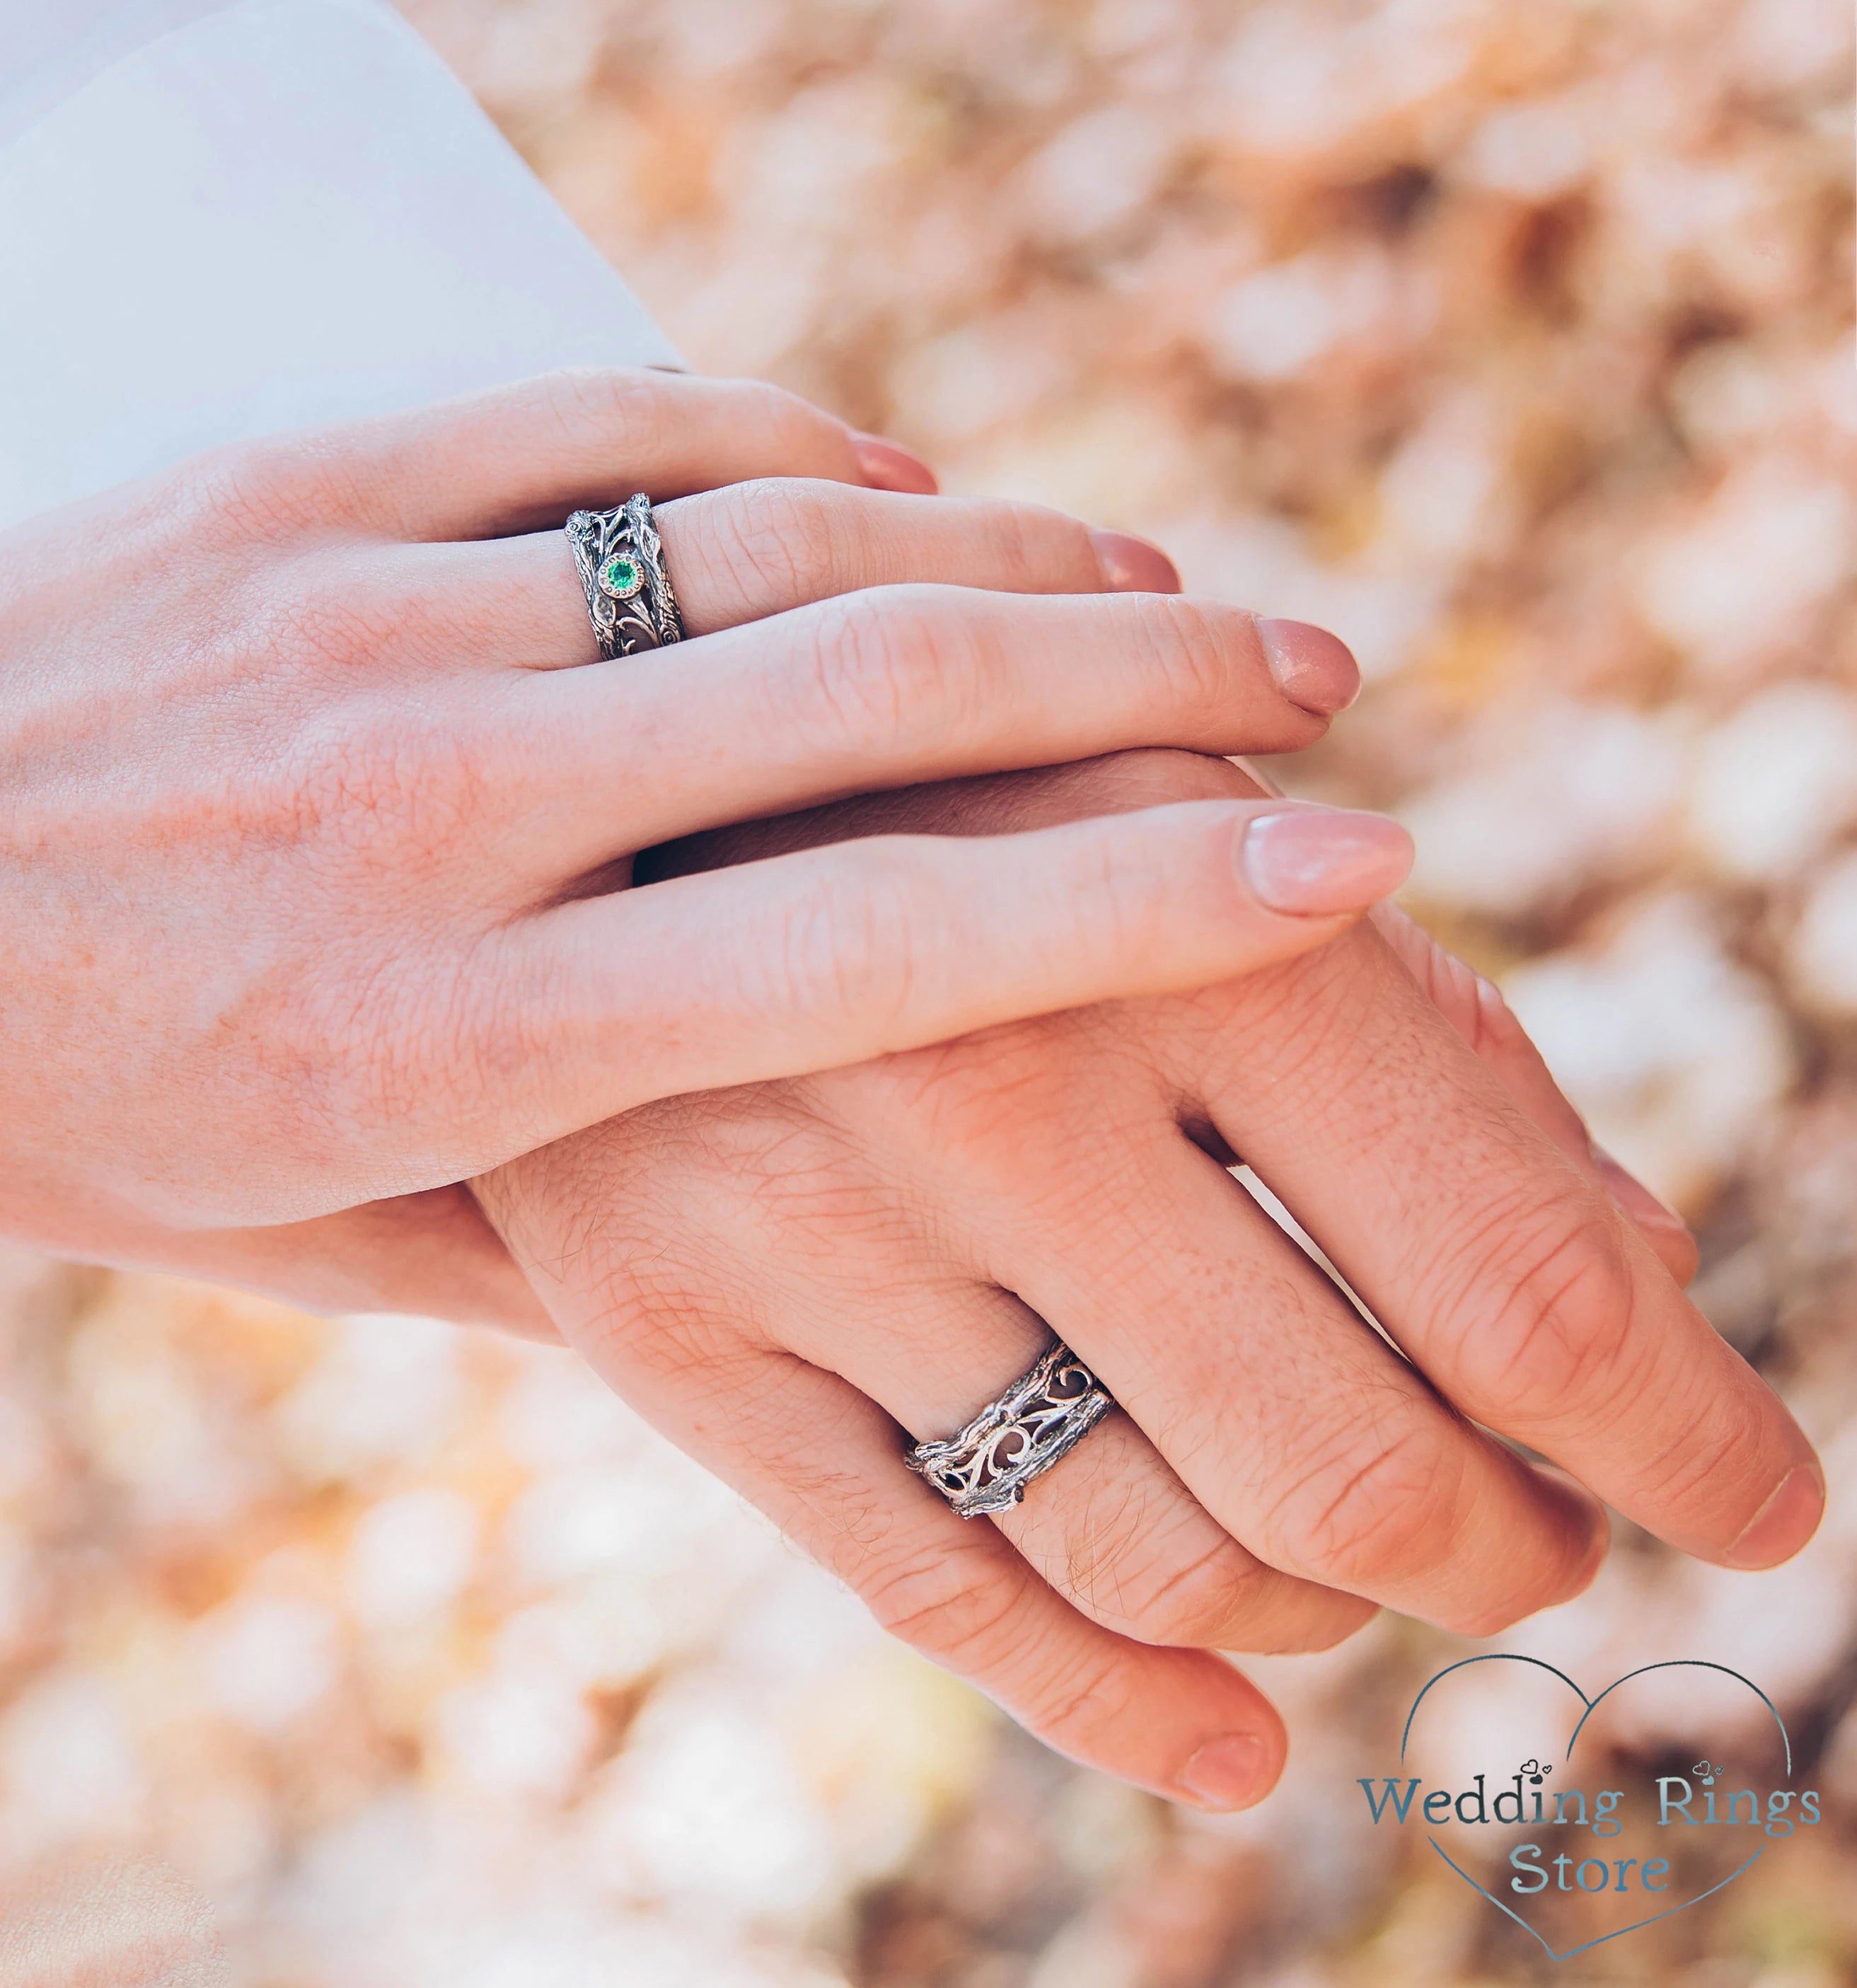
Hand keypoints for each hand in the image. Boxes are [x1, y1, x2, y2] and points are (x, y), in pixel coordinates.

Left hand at [0, 367, 1373, 1253]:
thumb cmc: (90, 1106)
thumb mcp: (326, 1230)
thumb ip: (584, 1220)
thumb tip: (845, 1232)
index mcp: (461, 1039)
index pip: (877, 944)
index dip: (1143, 903)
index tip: (1350, 865)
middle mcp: (436, 808)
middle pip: (870, 693)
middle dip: (1147, 678)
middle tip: (1328, 679)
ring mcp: (366, 616)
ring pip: (761, 534)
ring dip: (1003, 551)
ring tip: (1166, 589)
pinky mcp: (303, 487)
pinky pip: (599, 426)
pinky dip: (793, 443)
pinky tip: (921, 485)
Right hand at [479, 749, 1821, 1811]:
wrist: (606, 795)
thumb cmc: (972, 792)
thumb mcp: (1213, 830)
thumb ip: (1426, 1038)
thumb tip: (1643, 1285)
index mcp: (1182, 905)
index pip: (1521, 1275)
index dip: (1683, 1428)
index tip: (1760, 1507)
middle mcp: (986, 1069)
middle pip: (1349, 1460)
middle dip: (1505, 1543)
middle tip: (1545, 1543)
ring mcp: (808, 1217)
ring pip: (1158, 1549)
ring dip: (1325, 1605)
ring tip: (1372, 1574)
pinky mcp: (667, 1327)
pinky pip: (937, 1596)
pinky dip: (1123, 1706)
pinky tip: (1234, 1746)